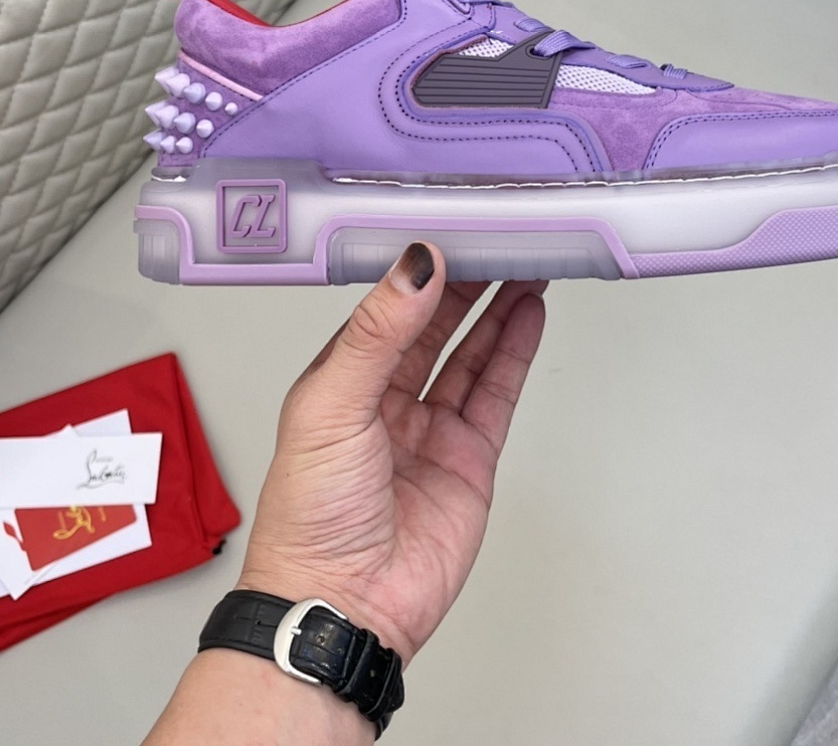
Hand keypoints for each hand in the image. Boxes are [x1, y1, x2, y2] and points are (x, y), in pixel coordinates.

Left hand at [236, 242, 547, 663]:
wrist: (344, 607)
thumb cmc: (311, 520)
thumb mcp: (330, 407)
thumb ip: (376, 335)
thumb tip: (413, 269)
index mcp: (342, 380)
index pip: (387, 308)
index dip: (418, 270)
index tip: (447, 230)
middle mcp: (386, 400)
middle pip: (435, 324)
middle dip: (466, 281)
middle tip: (495, 239)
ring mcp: (431, 428)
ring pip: (471, 353)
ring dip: (498, 309)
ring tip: (524, 264)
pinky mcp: (468, 458)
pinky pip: (495, 393)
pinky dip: (514, 352)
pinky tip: (526, 316)